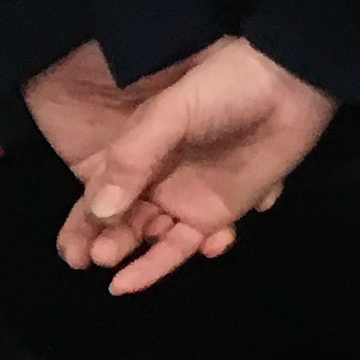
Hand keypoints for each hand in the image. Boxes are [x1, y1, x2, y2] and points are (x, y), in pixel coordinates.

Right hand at [60, 37, 336, 296]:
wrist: (288, 82)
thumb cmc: (225, 88)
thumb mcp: (170, 113)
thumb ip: (132, 159)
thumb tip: (99, 211)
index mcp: (136, 152)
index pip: (98, 194)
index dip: (82, 223)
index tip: (70, 250)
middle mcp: (156, 180)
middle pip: (121, 222)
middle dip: (105, 243)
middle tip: (97, 258)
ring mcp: (187, 198)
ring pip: (154, 239)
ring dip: (140, 259)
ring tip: (121, 277)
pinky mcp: (221, 211)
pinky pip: (194, 243)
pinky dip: (183, 256)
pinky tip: (191, 253)